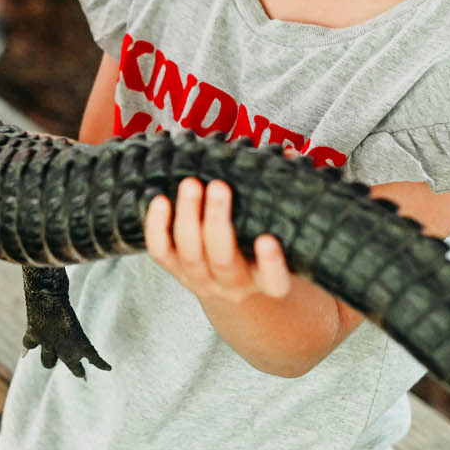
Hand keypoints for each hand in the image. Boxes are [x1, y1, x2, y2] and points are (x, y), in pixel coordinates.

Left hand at [144, 178, 291, 303]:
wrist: (236, 294)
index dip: (271, 264)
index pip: (274, 281)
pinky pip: (161, 252)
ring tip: (191, 184)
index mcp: (268, 282)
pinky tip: (160, 199)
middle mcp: (235, 284)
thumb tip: (292, 155)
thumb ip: (293, 198)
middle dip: (217, 221)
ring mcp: (202, 279)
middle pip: (222, 259)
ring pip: (190, 254)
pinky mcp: (176, 271)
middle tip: (219, 186)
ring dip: (188, 216)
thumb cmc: (263, 255)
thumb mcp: (288, 238)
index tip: (267, 239)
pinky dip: (156, 227)